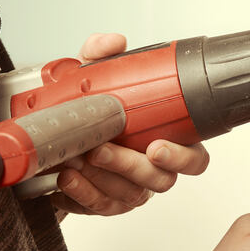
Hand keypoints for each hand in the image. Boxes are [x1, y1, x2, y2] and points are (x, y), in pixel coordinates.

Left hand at [51, 33, 209, 215]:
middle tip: (102, 150)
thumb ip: (102, 56)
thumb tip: (113, 43)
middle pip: (160, 180)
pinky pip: (100, 207)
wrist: (55, 138)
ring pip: (129, 194)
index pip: (194, 158)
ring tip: (78, 159)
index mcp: (167, 141)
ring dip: (101, 178)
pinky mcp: (106, 205)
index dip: (182, 157)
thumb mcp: (92, 78)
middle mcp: (153, 170)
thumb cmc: (88, 111)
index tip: (156, 147)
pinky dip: (83, 193)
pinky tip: (68, 178)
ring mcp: (131, 190)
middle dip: (129, 166)